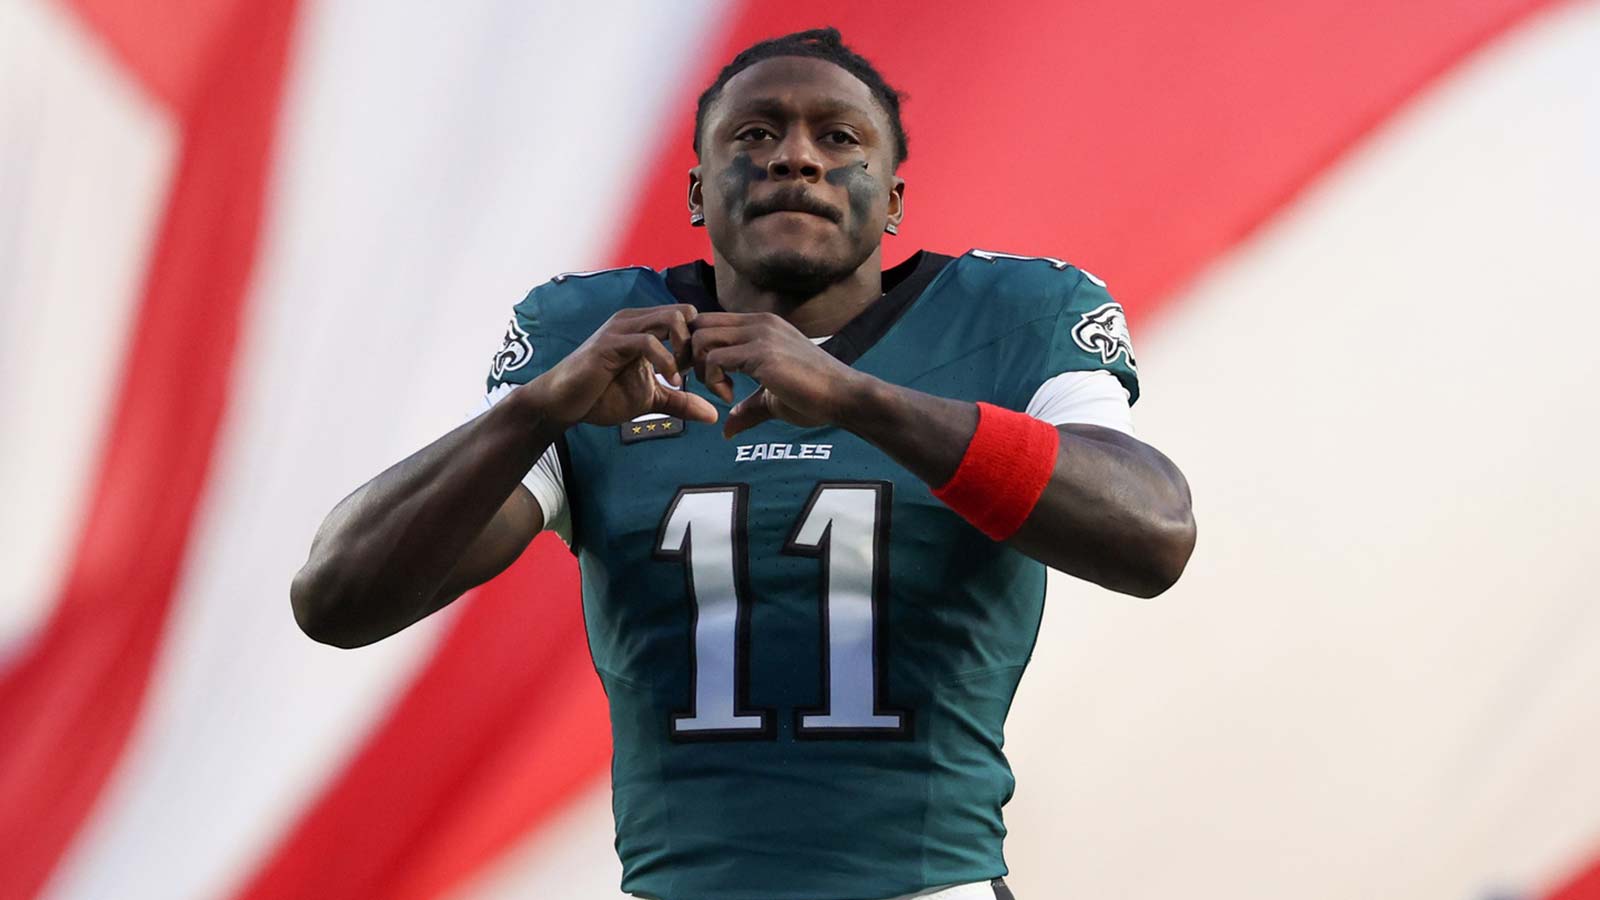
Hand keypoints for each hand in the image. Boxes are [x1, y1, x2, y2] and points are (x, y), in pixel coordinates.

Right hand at [533, 305, 717, 426]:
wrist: (562, 403)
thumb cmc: (602, 396)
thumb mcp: (651, 399)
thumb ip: (681, 402)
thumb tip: (714, 415)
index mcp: (647, 327)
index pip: (689, 320)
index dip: (703, 346)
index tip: (709, 376)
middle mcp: (637, 321)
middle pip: (686, 313)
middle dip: (700, 344)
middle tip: (700, 375)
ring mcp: (623, 328)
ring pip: (671, 318)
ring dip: (686, 348)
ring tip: (684, 377)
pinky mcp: (610, 343)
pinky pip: (647, 340)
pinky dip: (666, 360)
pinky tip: (670, 381)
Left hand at [688, 312, 865, 437]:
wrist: (844, 397)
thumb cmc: (814, 397)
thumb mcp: (771, 399)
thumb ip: (747, 408)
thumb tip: (727, 430)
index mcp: (761, 325)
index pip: (709, 321)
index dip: (697, 350)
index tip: (706, 378)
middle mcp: (758, 323)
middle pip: (698, 324)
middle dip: (690, 356)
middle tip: (705, 385)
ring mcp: (760, 335)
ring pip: (701, 338)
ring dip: (701, 369)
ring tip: (721, 391)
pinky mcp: (761, 354)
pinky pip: (715, 359)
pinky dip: (713, 381)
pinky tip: (731, 397)